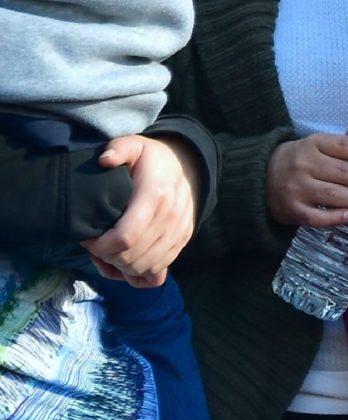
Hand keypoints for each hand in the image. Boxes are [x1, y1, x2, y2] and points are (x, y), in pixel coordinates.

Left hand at [80, 136, 197, 286]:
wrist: (189, 164)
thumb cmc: (153, 158)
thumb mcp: (135, 145)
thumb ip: (119, 149)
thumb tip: (105, 160)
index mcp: (154, 197)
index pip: (124, 238)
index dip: (100, 247)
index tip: (86, 238)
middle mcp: (169, 218)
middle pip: (132, 258)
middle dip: (106, 258)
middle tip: (95, 247)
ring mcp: (179, 232)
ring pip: (145, 268)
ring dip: (121, 268)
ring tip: (108, 255)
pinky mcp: (182, 240)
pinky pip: (160, 271)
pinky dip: (140, 274)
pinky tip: (127, 263)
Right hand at [265, 133, 347, 227]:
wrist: (258, 178)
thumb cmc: (299, 159)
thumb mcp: (317, 145)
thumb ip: (346, 147)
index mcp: (314, 144)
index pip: (347, 147)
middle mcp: (305, 165)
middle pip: (346, 173)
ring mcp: (297, 189)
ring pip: (335, 195)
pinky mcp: (292, 210)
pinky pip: (317, 217)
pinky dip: (336, 217)